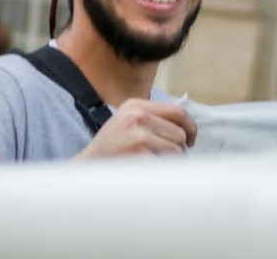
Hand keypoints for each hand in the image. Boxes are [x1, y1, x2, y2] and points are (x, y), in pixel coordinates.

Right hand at [73, 99, 196, 158]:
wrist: (86, 166)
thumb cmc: (112, 146)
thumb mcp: (128, 121)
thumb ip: (154, 118)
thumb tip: (188, 126)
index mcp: (136, 105)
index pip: (178, 112)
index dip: (190, 127)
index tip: (190, 139)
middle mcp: (138, 117)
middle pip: (180, 134)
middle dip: (178, 148)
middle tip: (164, 156)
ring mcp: (138, 136)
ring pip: (176, 151)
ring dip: (170, 161)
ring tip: (151, 162)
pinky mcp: (139, 155)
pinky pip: (166, 165)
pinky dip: (161, 171)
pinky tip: (146, 170)